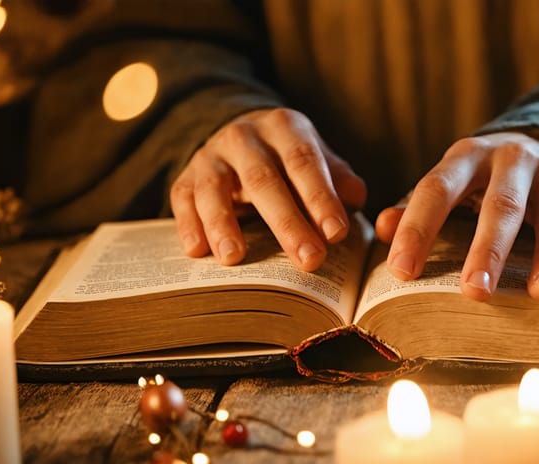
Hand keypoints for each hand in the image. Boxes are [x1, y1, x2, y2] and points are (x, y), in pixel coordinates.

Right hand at [170, 108, 366, 270]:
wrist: (242, 138)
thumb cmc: (290, 160)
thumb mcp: (319, 160)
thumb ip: (339, 180)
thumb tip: (355, 199)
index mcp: (284, 128)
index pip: (304, 162)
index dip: (321, 198)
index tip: (336, 234)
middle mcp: (244, 136)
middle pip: (264, 180)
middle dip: (287, 223)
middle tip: (308, 260)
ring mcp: (211, 155)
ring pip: (214, 188)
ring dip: (223, 224)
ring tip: (234, 258)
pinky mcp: (186, 177)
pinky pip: (183, 199)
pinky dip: (187, 225)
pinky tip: (195, 251)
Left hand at [375, 132, 538, 300]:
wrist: (532, 143)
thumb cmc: (477, 181)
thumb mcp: (445, 186)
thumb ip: (415, 208)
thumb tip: (383, 229)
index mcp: (466, 158)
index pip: (436, 190)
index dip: (418, 230)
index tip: (402, 272)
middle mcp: (512, 158)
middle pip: (501, 207)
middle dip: (487, 251)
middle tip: (474, 293)